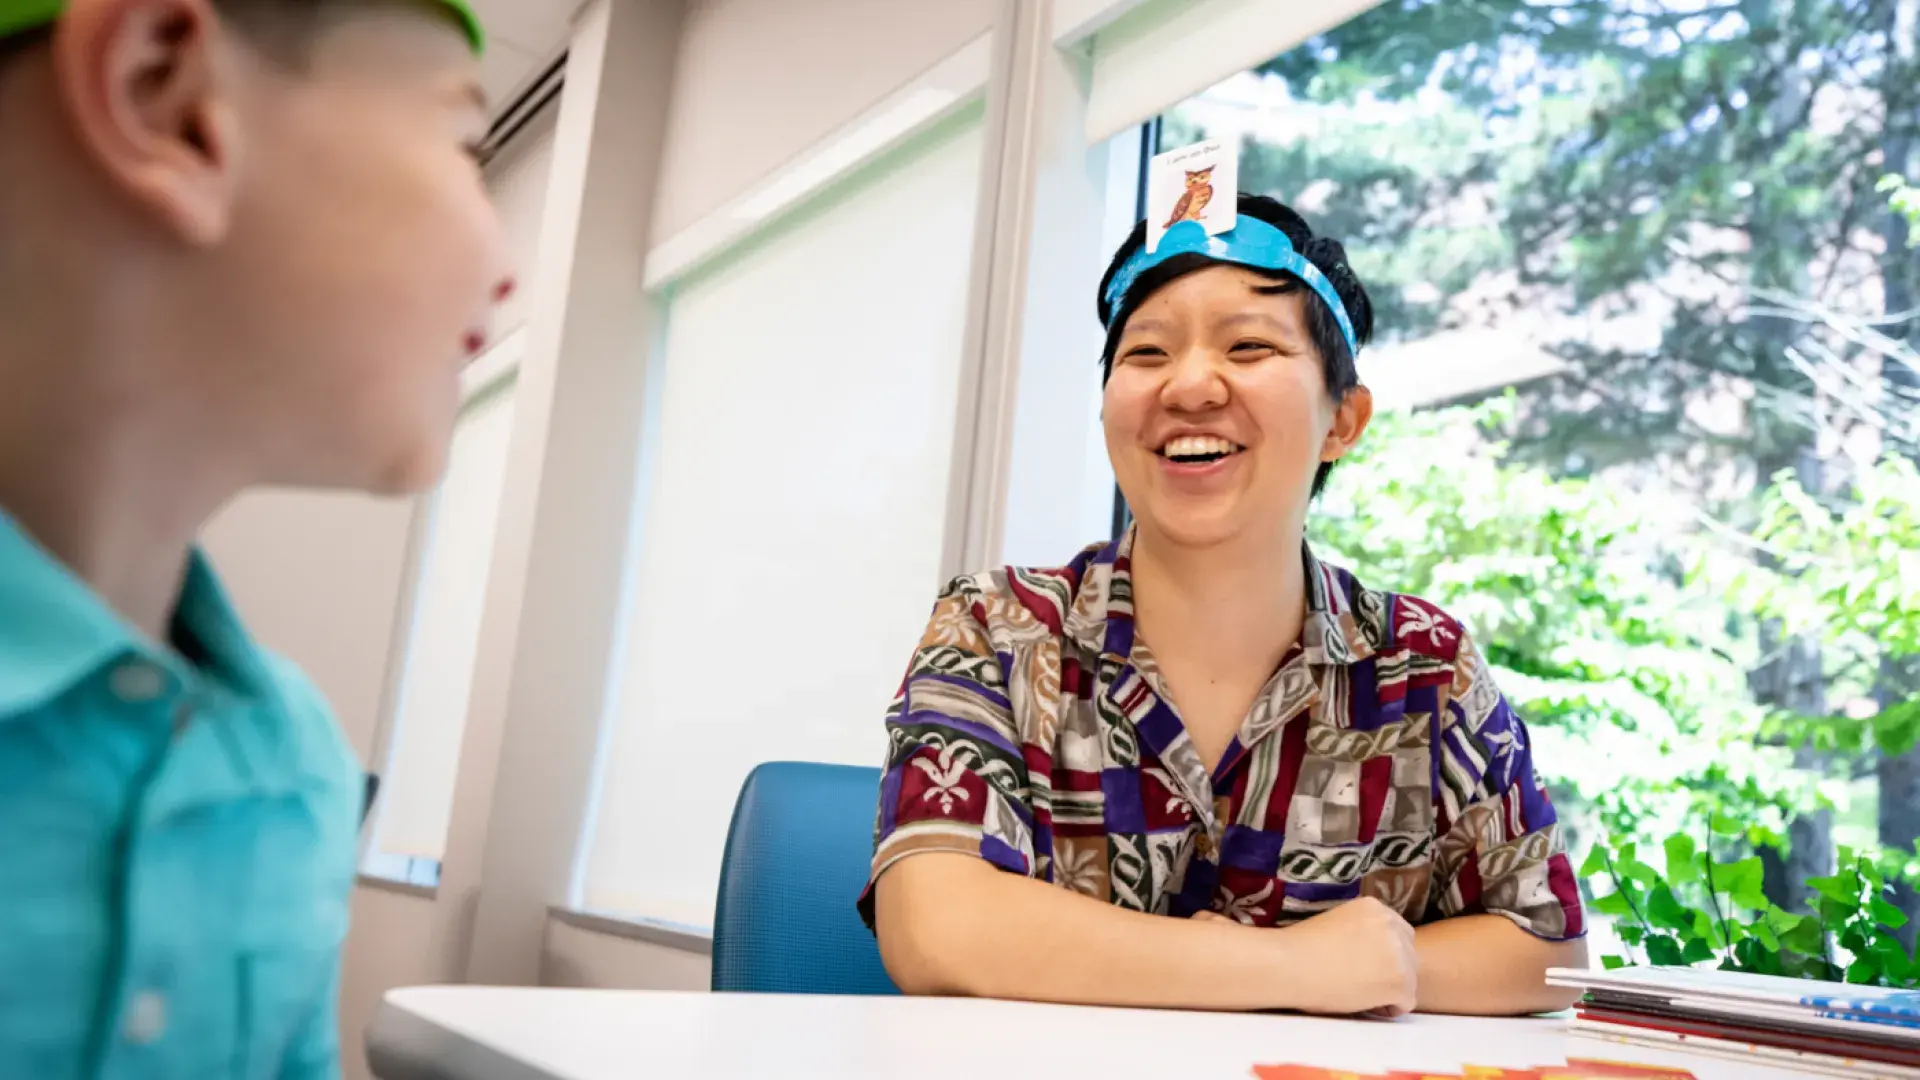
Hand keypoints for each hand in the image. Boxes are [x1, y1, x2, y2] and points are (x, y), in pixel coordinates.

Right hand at [1271, 897, 1417, 1016]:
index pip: (1400, 934)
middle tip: (1361, 984)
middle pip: (1409, 956)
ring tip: (1358, 994)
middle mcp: (1392, 925)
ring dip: (1389, 991)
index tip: (1364, 967)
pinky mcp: (1399, 980)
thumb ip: (1363, 932)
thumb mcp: (1339, 923)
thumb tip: (1375, 956)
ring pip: (1410, 980)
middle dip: (1391, 973)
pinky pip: (1406, 1002)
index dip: (1384, 955)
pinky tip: (1363, 1003)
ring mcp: (1399, 953)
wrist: (1288, 965)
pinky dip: (1388, 1008)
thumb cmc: (1301, 948)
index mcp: (1375, 907)